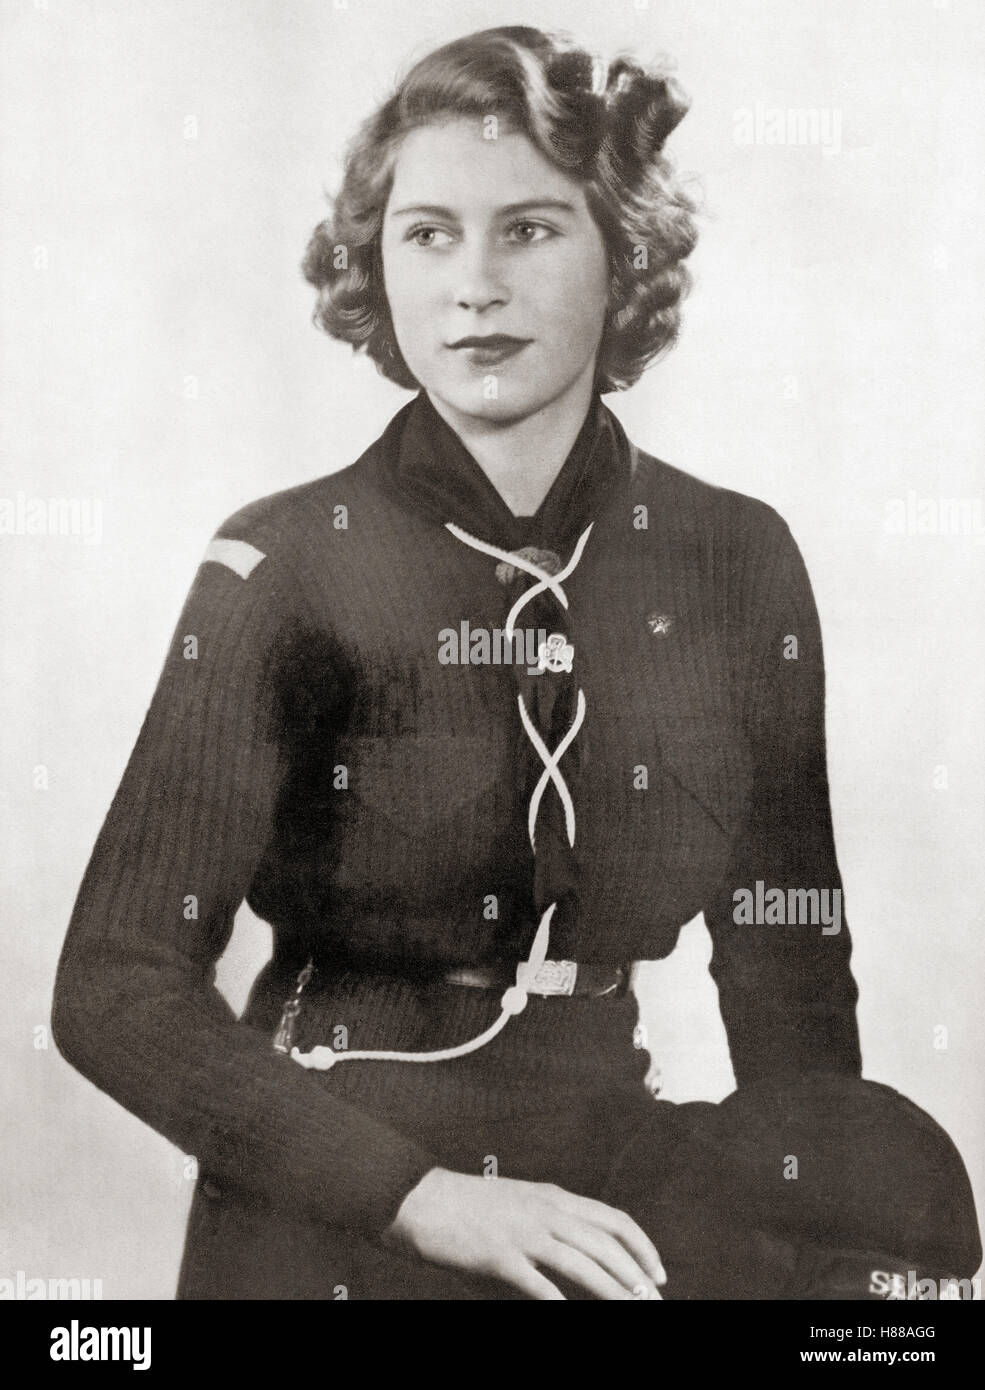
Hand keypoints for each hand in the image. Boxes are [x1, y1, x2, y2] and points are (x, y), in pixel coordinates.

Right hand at [381, 1166, 665, 1299]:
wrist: (422, 1198)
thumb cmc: (469, 1206)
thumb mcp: (520, 1203)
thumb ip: (551, 1224)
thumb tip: (581, 1253)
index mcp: (554, 1197)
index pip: (614, 1220)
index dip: (642, 1248)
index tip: (659, 1275)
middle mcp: (546, 1211)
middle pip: (605, 1246)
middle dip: (636, 1278)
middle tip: (653, 1303)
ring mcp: (523, 1232)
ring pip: (582, 1265)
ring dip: (612, 1293)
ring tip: (630, 1312)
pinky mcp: (500, 1255)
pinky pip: (539, 1284)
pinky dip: (560, 1304)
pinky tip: (571, 1316)